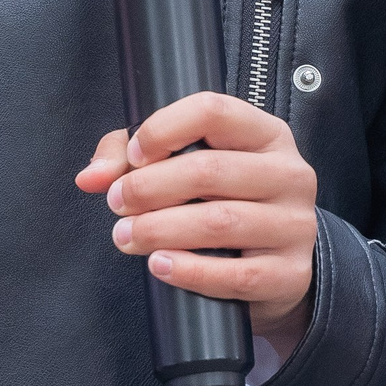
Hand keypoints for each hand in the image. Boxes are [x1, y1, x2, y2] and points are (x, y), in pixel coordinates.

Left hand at [77, 92, 317, 351]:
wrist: (276, 268)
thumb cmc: (223, 204)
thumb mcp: (185, 166)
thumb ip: (128, 157)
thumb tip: (91, 177)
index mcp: (265, 134)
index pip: (214, 111)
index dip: (163, 129)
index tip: (133, 155)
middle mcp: (288, 174)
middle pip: (210, 169)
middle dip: (150, 187)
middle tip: (116, 203)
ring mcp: (295, 225)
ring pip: (219, 222)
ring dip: (160, 229)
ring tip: (127, 236)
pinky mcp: (290, 273)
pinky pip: (236, 274)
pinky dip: (189, 272)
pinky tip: (160, 265)